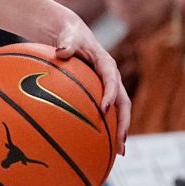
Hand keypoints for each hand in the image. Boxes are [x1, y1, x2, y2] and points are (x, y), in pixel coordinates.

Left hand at [54, 23, 130, 154]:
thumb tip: (60, 51)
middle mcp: (112, 77)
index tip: (104, 109)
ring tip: (120, 151)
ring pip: (120, 110)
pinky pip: (109, 111)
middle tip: (121, 141)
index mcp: (106, 63)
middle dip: (124, 122)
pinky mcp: (103, 92)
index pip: (111, 80)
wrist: (73, 34)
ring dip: (121, 130)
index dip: (110, 94)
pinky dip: (109, 127)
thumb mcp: (69, 36)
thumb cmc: (70, 35)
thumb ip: (66, 44)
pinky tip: (104, 144)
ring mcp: (110, 86)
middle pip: (123, 102)